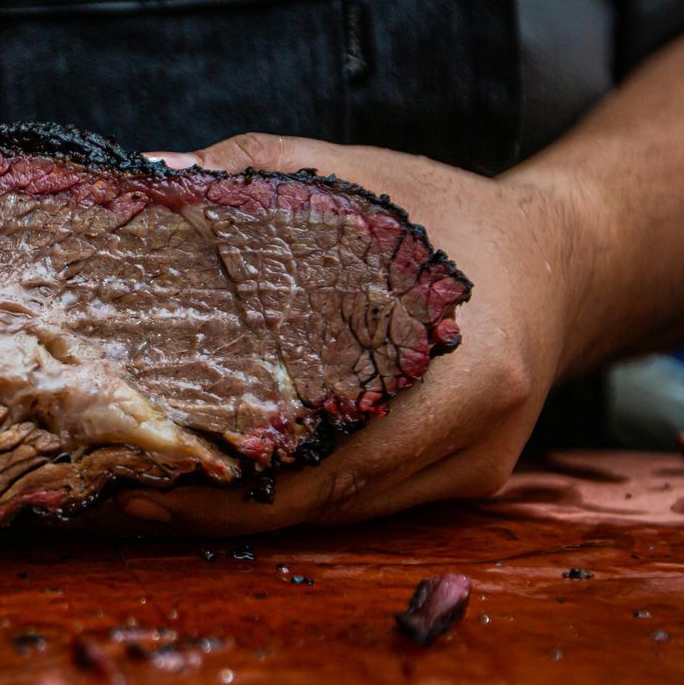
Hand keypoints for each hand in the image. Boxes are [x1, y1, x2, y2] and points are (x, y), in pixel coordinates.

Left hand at [107, 133, 583, 531]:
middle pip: (326, 503)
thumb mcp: (362, 175)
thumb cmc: (451, 214)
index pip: (333, 461)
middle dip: (218, 509)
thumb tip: (149, 176)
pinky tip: (219, 477)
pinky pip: (361, 500)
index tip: (145, 483)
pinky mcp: (462, 482)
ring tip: (147, 494)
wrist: (561, 260)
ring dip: (245, 509)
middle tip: (122, 498)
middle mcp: (479, 441)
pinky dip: (290, 491)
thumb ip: (258, 171)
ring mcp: (473, 472)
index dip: (233, 485)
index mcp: (472, 377)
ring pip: (339, 513)